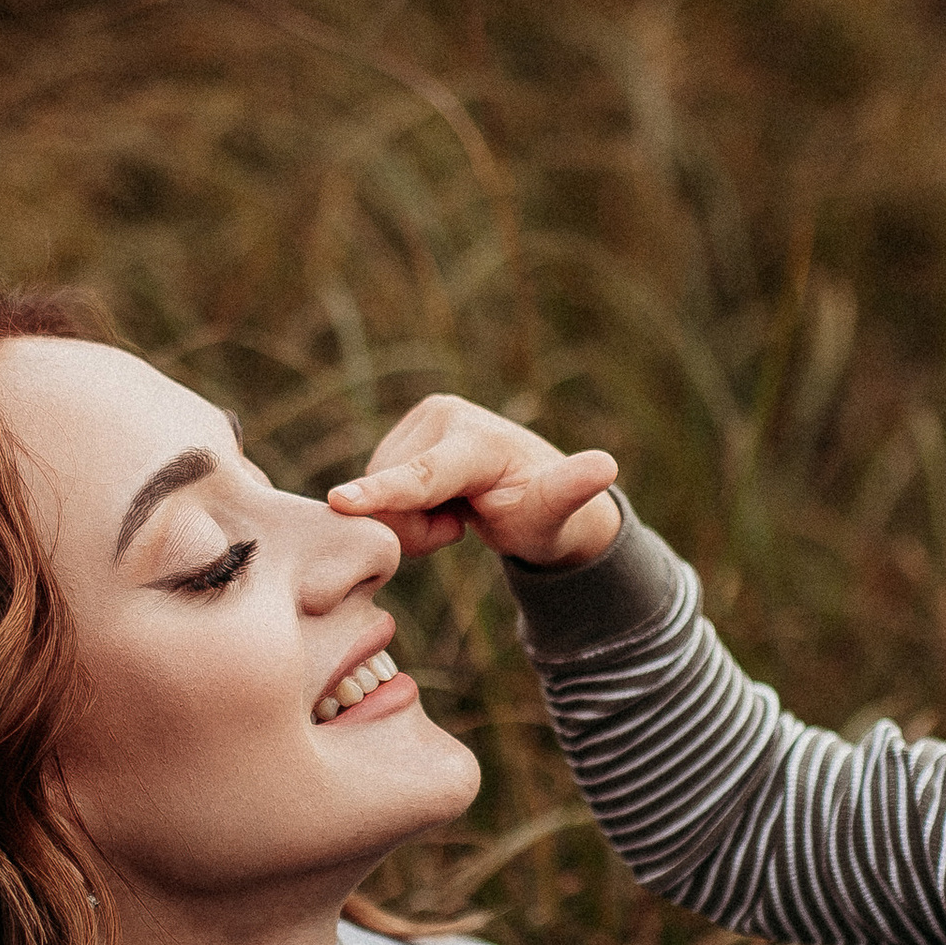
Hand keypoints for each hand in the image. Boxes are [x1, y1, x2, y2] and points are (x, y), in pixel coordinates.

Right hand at [330, 394, 621, 568]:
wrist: (534, 495)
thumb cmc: (545, 513)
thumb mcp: (559, 511)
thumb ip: (571, 489)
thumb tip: (605, 465)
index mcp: (479, 439)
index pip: (423, 475)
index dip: (382, 493)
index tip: (339, 501)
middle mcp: (444, 414)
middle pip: (389, 496)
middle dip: (416, 530)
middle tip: (459, 527)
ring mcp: (420, 419)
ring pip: (375, 494)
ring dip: (409, 521)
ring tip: (453, 513)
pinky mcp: (403, 432)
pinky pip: (373, 489)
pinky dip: (400, 508)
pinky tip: (438, 501)